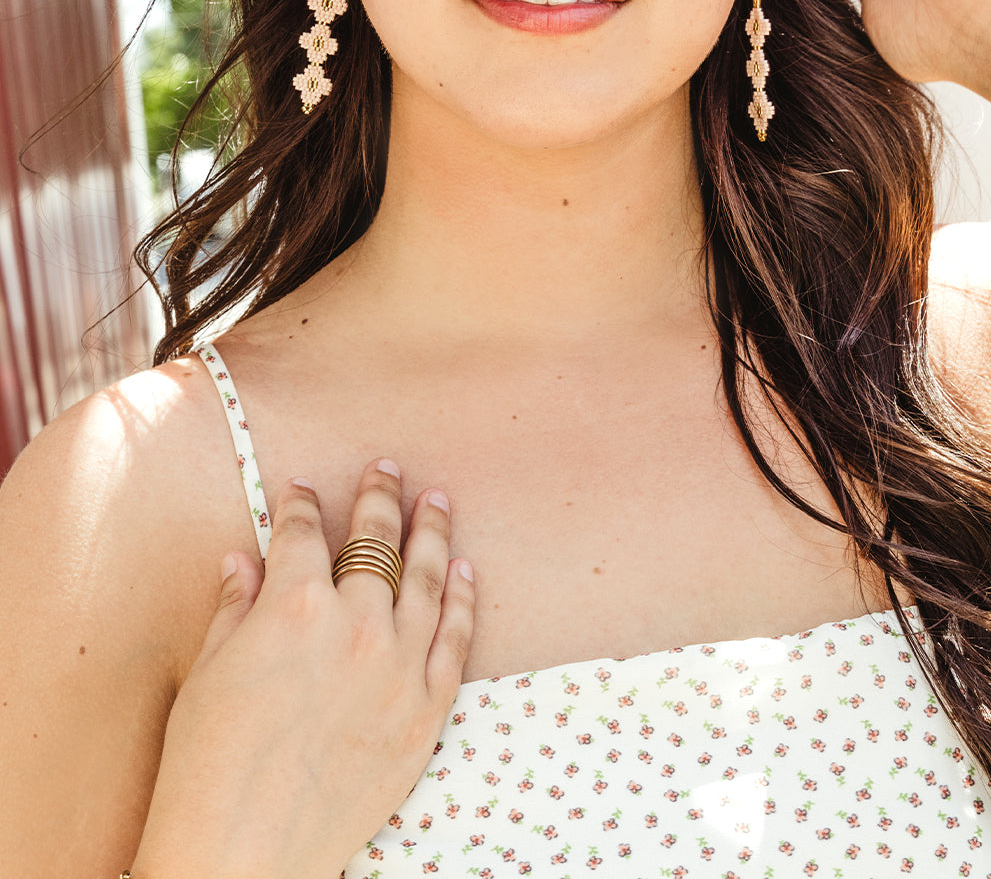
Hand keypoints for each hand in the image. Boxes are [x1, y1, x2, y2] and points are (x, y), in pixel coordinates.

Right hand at [133, 463, 474, 878]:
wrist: (241, 854)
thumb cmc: (207, 766)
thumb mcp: (210, 672)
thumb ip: (236, 607)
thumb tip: (243, 560)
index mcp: (294, 605)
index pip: (301, 533)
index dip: (299, 505)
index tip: (301, 490)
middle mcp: (355, 624)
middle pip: (376, 541)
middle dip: (379, 498)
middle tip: (387, 469)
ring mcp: (398, 668)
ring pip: (427, 579)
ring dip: (433, 533)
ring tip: (437, 501)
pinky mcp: (425, 712)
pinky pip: (455, 640)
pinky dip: (462, 599)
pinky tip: (463, 570)